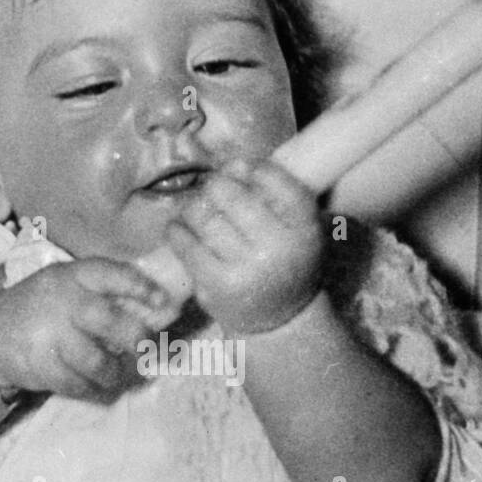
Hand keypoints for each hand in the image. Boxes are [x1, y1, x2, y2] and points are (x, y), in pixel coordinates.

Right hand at [0, 260, 177, 401]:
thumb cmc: (45, 308)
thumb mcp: (68, 286)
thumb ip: (106, 294)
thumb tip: (160, 310)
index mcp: (73, 276)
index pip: (112, 274)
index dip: (141, 287)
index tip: (163, 302)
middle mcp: (62, 301)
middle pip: (109, 321)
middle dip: (136, 339)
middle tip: (146, 350)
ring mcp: (49, 334)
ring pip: (97, 361)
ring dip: (115, 373)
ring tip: (117, 374)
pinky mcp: (41, 365)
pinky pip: (78, 385)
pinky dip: (94, 390)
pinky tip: (96, 387)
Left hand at [163, 158, 323, 334]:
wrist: (280, 319)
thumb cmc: (285, 262)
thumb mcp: (296, 228)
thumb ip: (274, 194)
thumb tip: (230, 162)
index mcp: (304, 228)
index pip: (275, 180)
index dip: (252, 168)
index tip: (241, 170)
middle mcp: (278, 248)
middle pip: (232, 195)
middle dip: (216, 185)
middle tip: (214, 190)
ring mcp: (246, 269)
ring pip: (204, 216)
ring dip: (194, 206)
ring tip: (197, 209)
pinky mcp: (217, 285)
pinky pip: (186, 245)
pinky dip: (177, 230)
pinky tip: (180, 228)